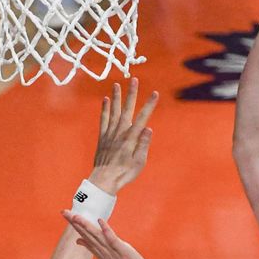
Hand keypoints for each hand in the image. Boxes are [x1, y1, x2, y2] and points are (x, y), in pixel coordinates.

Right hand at [63, 211, 152, 258]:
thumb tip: (78, 240)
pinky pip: (113, 239)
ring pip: (96, 235)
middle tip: (64, 212)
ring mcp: (111, 250)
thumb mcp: (104, 256)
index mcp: (98, 248)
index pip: (84, 233)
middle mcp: (102, 248)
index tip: (65, 213)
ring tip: (76, 217)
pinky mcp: (121, 250)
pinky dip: (106, 230)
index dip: (74, 223)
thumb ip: (92, 247)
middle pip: (86, 233)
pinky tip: (100, 221)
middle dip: (75, 222)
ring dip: (86, 226)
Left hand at [88, 78, 157, 194]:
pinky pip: (103, 119)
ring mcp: (110, 133)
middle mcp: (120, 132)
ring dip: (116, 97)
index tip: (155, 93)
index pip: (143, 117)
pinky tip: (105, 99)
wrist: (104, 179)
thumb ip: (144, 144)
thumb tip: (149, 129)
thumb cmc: (125, 172)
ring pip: (114, 111)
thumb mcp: (139, 162)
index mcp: (131, 138)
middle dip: (131, 93)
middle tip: (134, 79)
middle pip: (127, 109)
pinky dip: (104, 109)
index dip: (149, 104)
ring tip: (117, 84)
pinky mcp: (103, 136)